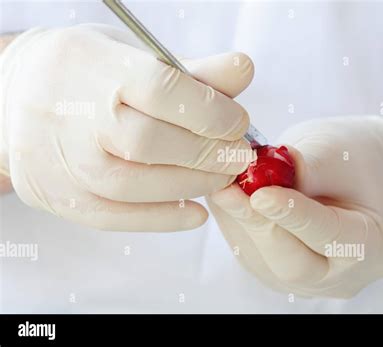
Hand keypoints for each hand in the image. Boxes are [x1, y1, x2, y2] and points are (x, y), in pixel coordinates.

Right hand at [0, 24, 254, 230]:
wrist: (14, 96)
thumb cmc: (86, 73)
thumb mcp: (134, 55)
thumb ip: (192, 71)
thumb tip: (243, 70)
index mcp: (94, 67)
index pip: (160, 90)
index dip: (210, 111)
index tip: (238, 123)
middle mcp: (70, 114)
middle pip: (147, 142)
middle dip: (206, 153)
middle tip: (237, 156)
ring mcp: (60, 160)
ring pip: (131, 185)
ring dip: (190, 186)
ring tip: (219, 179)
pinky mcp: (57, 195)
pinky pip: (113, 217)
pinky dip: (162, 219)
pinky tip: (195, 212)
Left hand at [207, 116, 382, 297]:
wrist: (343, 172)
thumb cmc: (347, 159)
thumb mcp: (333, 154)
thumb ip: (300, 169)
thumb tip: (254, 178)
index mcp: (374, 249)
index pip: (329, 236)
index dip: (292, 216)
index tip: (260, 195)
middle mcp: (341, 277)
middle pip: (293, 265)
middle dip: (256, 224)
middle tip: (226, 189)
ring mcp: (307, 281)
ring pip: (262, 262)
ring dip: (235, 222)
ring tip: (220, 184)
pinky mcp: (277, 274)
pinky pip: (249, 255)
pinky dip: (232, 224)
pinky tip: (223, 197)